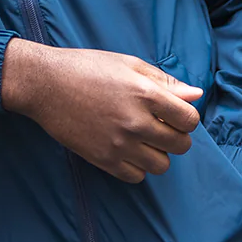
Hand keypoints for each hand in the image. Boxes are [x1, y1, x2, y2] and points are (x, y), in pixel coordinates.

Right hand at [1, 40, 201, 182]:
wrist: (45, 84)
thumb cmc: (87, 68)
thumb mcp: (129, 65)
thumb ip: (165, 82)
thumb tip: (196, 95)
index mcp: (146, 94)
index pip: (190, 120)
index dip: (187, 118)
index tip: (175, 115)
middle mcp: (136, 122)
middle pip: (180, 145)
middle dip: (175, 136)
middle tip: (160, 126)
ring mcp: (119, 144)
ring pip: (161, 165)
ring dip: (158, 153)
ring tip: (143, 139)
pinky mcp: (102, 159)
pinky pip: (136, 176)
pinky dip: (137, 166)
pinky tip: (127, 150)